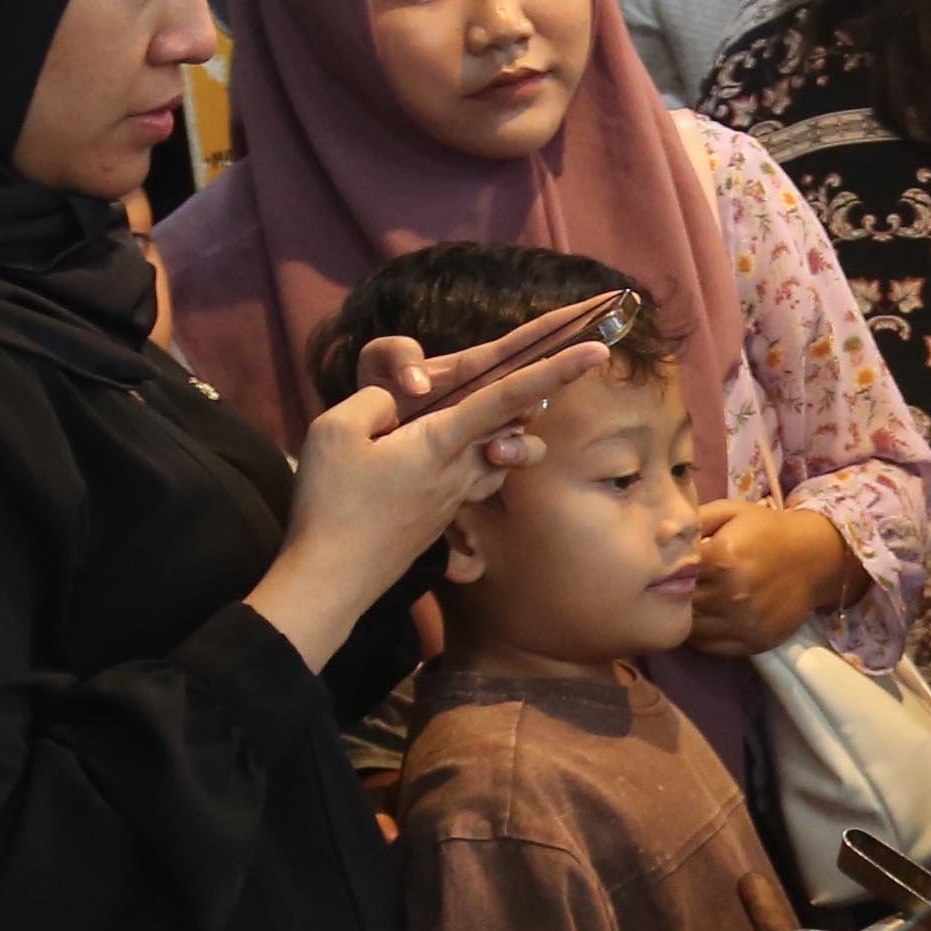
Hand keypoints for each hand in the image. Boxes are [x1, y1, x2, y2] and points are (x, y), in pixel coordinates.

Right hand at [248, 320, 603, 663]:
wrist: (330, 580)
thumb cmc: (330, 503)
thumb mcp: (335, 430)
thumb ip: (374, 401)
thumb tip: (397, 398)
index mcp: (441, 441)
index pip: (508, 396)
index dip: (555, 369)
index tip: (599, 350)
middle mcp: (459, 470)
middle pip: (516, 427)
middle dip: (537, 398)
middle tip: (558, 368)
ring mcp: (453, 498)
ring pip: (503, 458)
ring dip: (510, 436)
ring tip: (497, 418)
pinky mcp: (440, 518)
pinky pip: (476, 481)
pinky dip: (480, 461)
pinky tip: (455, 456)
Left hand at [680, 499, 865, 659]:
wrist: (816, 557)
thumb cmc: (768, 530)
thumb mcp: (731, 512)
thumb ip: (693, 520)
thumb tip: (657, 535)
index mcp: (722, 557)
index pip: (674, 572)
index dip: (667, 570)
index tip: (667, 566)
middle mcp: (731, 594)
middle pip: (682, 602)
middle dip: (675, 594)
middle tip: (676, 586)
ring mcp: (743, 622)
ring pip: (692, 628)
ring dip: (688, 616)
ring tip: (692, 603)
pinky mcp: (754, 642)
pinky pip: (711, 647)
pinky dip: (702, 636)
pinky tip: (708, 618)